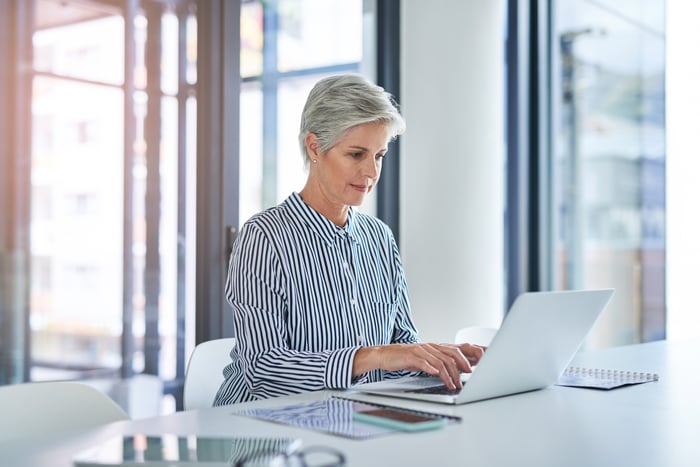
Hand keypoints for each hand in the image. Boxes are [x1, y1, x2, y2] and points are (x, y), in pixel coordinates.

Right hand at [353, 342, 485, 389]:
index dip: (468, 357)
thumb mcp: (425, 360)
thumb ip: (439, 362)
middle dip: (462, 365)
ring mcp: (420, 350)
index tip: (477, 367)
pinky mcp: (410, 356)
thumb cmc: (405, 358)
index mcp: (435, 347)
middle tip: (468, 377)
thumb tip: (455, 370)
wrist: (384, 355)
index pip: (456, 349)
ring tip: (453, 385)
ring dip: (448, 374)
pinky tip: (435, 374)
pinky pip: (423, 362)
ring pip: (440, 361)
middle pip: (451, 354)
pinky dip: (431, 368)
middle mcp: (430, 347)